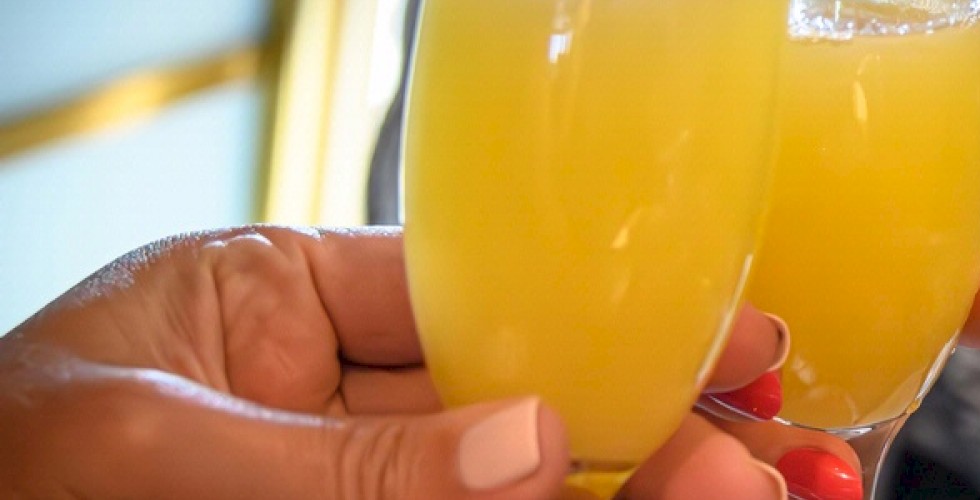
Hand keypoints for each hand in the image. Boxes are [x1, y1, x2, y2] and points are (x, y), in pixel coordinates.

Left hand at [0, 226, 840, 498]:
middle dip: (670, 436)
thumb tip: (533, 447)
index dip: (618, 327)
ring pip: (529, 496)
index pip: (476, 301)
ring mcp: (350, 497)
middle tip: (786, 461)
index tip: (741, 348)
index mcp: (269, 312)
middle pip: (537, 415)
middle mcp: (327, 413)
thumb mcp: (145, 454)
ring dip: (657, 498)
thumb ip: (344, 460)